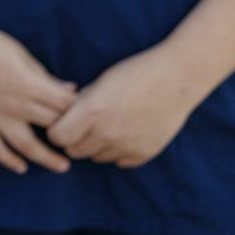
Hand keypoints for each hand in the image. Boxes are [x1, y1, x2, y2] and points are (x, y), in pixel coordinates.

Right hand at [0, 14, 76, 174]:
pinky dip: (8, 160)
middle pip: (51, 125)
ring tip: (63, 166)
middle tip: (81, 142)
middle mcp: (15, 104)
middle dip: (69, 133)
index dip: (78, 112)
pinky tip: (21, 167)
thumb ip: (46, 77)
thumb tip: (71, 92)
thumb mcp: (23, 56)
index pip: (64, 105)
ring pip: (26, 145)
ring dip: (46, 158)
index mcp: (29, 84)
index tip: (87, 116)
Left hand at [47, 45, 203, 167]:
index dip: (57, 129)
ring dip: (96, 145)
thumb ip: (79, 103)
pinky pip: (119, 161)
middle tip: (84, 124)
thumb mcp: (100, 82)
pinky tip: (126, 131)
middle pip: (74, 151)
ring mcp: (127, 146)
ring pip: (96, 157)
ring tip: (109, 124)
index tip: (63, 121)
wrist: (177, 78)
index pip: (57, 137)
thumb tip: (61, 118)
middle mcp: (107, 133)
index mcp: (92, 111)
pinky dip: (117, 150)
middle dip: (74, 139)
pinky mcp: (144, 154)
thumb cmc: (135, 73)